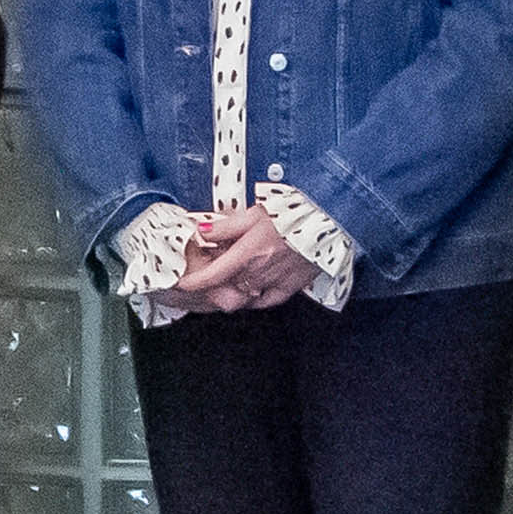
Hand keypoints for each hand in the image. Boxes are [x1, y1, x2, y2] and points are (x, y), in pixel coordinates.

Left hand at [173, 204, 317, 313]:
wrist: (328, 219)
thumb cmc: (294, 212)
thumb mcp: (254, 213)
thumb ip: (225, 227)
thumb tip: (201, 232)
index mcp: (248, 253)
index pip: (213, 276)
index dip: (194, 282)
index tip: (183, 283)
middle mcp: (260, 272)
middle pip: (226, 288)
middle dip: (214, 284)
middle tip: (210, 273)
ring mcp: (276, 282)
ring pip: (245, 297)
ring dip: (233, 291)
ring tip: (230, 279)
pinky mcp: (292, 286)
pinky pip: (268, 301)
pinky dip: (256, 299)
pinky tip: (252, 291)